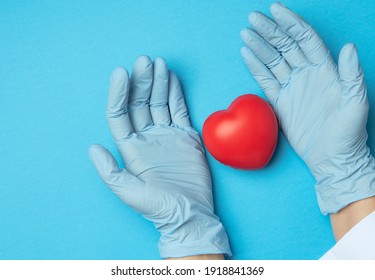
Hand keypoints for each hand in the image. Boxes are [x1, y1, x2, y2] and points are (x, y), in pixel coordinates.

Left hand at [89, 56, 230, 257]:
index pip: (120, 114)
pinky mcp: (185, 136)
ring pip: (159, 102)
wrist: (189, 212)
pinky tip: (171, 78)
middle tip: (144, 60)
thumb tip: (92, 147)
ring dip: (158, 82)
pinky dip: (175, 93)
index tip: (121, 72)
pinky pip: (179, 110)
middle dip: (141, 81)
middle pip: (140, 103)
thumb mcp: (128, 192)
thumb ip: (109, 170)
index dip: (118, 93)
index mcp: (130, 148)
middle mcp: (146, 138)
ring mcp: (166, 135)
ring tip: (158, 63)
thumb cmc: (158, 207)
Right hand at [240, 3, 374, 213]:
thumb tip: (349, 47)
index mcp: (326, 70)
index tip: (275, 10)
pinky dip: (255, 68)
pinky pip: (265, 81)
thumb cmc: (349, 132)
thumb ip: (351, 74)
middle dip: (269, 31)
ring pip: (273, 61)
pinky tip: (246, 54)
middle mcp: (307, 74)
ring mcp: (292, 87)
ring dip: (259, 46)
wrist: (332, 158)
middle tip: (252, 18)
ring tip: (245, 34)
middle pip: (285, 46)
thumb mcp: (356, 103)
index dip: (291, 23)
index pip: (305, 39)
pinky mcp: (280, 102)